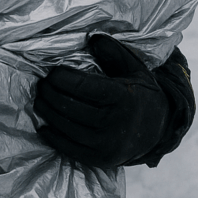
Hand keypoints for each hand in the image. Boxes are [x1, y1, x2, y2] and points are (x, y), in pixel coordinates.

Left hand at [34, 33, 169, 168]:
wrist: (158, 130)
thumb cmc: (140, 94)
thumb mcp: (133, 68)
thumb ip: (114, 52)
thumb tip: (93, 37)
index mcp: (123, 97)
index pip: (82, 87)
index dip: (62, 78)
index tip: (52, 72)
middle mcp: (116, 123)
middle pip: (70, 107)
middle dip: (50, 93)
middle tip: (41, 85)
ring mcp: (107, 144)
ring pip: (66, 127)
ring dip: (47, 113)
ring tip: (39, 101)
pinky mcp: (100, 160)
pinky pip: (69, 148)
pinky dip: (53, 137)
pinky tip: (44, 126)